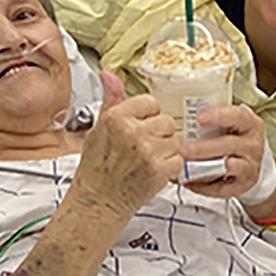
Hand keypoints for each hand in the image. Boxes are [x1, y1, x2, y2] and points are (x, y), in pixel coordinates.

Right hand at [70, 72, 182, 218]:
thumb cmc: (97, 166)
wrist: (99, 199)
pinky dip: (169, 167)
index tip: (139, 127)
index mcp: (117, 117)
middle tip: (142, 148)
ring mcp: (148, 151)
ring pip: (174, 140)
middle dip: (158, 134)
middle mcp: (132, 132)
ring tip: (146, 160)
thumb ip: (111, 101)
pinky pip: (178, 159)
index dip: (148, 116)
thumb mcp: (98, 129)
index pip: (150, 102)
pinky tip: (152, 171)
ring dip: (165, 150)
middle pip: (166, 121)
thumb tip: (108, 75)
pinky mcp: (160, 170)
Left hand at [177, 105, 265, 198]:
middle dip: (203, 148)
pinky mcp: (243, 184)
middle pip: (229, 144)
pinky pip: (222, 187)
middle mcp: (253, 145)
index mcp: (250, 125)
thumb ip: (214, 121)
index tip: (199, 118)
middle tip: (182, 151)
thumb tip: (183, 119)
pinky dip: (203, 186)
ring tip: (184, 168)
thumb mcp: (231, 125)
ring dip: (203, 167)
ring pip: (228, 166)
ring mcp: (250, 166)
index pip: (238, 116)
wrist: (250, 163)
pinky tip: (190, 181)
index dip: (219, 116)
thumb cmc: (235, 139)